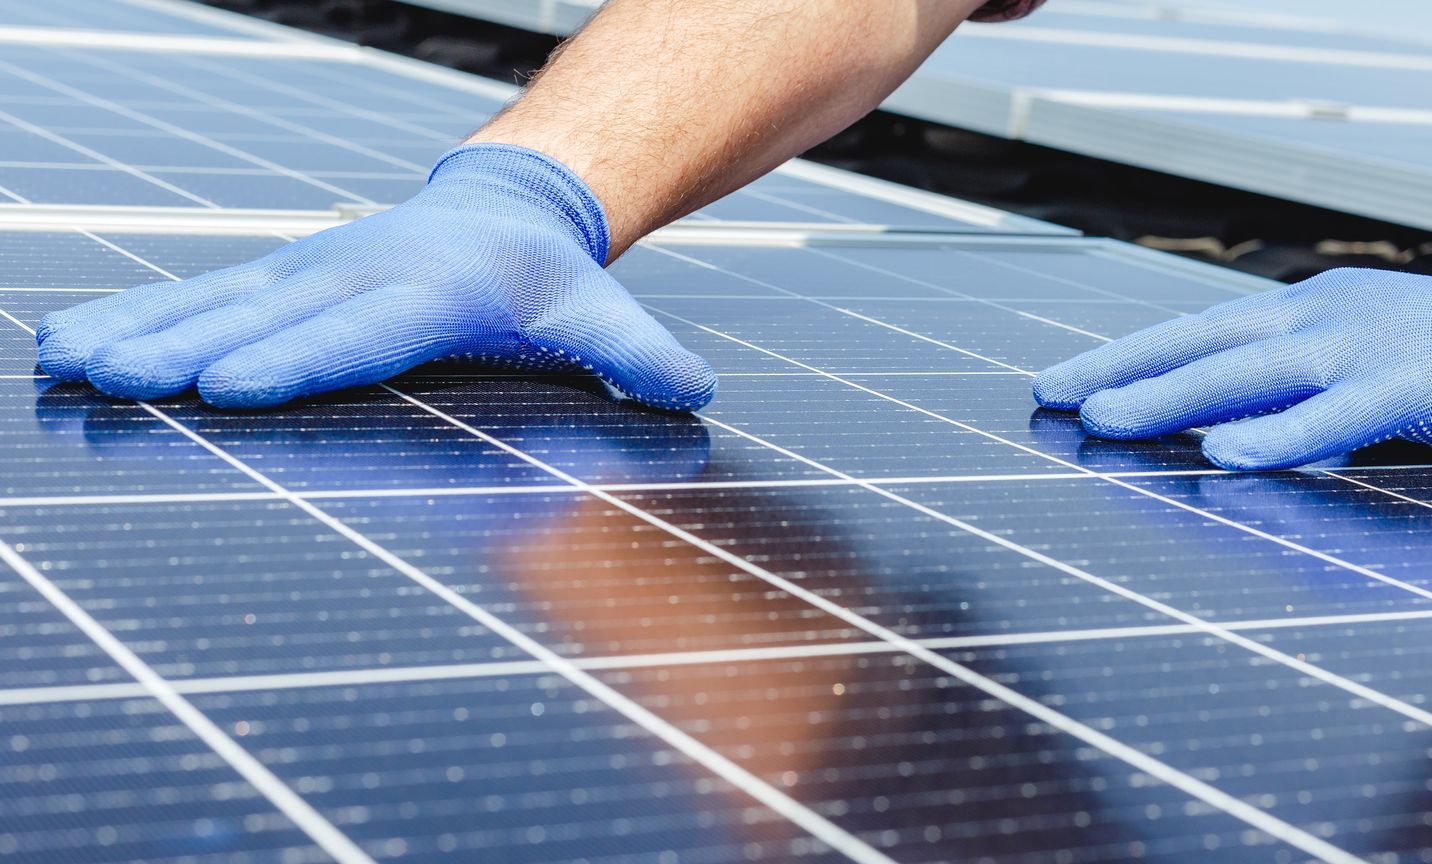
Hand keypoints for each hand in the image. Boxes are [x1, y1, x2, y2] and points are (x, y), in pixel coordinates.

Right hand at [35, 144, 714, 410]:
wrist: (508, 211)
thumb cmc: (550, 282)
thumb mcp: (602, 315)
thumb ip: (641, 355)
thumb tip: (697, 389)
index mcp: (434, 294)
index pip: (362, 335)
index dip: (298, 360)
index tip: (233, 387)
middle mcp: (357, 277)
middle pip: (266, 321)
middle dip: (188, 353)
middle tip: (117, 381)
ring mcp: (308, 273)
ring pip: (213, 302)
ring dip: (138, 332)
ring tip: (64, 361)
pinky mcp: (278, 277)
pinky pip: (197, 294)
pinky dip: (133, 315)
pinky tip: (67, 341)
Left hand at [1030, 263, 1431, 469]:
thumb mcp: (1380, 368)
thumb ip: (1311, 393)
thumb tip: (1234, 428)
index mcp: (1321, 311)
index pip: (1204, 332)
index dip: (1131, 357)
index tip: (1064, 381)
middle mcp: (1334, 316)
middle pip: (1206, 343)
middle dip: (1122, 371)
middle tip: (1049, 395)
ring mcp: (1375, 347)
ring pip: (1251, 371)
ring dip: (1172, 396)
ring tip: (1103, 419)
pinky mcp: (1421, 386)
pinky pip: (1335, 414)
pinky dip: (1277, 434)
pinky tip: (1223, 454)